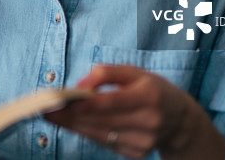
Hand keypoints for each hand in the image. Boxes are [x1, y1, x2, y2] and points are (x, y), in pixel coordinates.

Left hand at [44, 65, 224, 158]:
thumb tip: (80, 85)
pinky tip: (73, 124)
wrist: (179, 119)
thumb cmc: (151, 89)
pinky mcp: (137, 153)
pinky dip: (87, 133)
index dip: (80, 103)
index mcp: (149, 95)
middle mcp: (148, 121)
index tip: (57, 101)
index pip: (108, 101)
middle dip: (69, 115)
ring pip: (99, 134)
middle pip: (99, 120)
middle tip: (45, 109)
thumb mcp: (134, 72)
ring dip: (73, 126)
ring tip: (53, 116)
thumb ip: (106, 73)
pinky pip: (104, 142)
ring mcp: (144, 141)